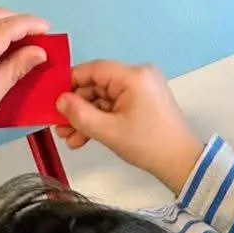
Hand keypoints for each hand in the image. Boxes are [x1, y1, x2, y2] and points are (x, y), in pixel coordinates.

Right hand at [54, 59, 204, 192]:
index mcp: (133, 75)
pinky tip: (83, 138)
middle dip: (77, 107)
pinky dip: (100, 119)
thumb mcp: (108, 131)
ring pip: (104, 98)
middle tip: (59, 127)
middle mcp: (138, 76)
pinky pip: (115, 105)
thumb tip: (59, 100)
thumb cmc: (146, 144)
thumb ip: (80, 114)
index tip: (52, 99)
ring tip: (68, 138)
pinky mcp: (143, 102)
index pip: (94, 69)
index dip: (71, 82)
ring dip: (86, 117)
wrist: (180, 163)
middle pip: (98, 85)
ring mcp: (141, 89)